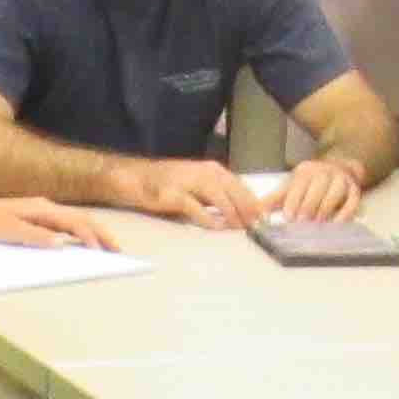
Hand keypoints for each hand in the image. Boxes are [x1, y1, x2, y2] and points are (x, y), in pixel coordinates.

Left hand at [0, 198, 119, 250]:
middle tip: (119, 251)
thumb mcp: (10, 231)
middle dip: (102, 234)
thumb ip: (36, 237)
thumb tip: (62, 243)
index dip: (91, 237)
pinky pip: (66, 226)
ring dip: (94, 234)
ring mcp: (43, 212)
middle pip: (82, 219)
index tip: (102, 252)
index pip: (75, 222)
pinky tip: (84, 245)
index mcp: (43, 209)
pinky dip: (80, 235)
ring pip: (76, 221)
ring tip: (108, 249)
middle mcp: (46, 208)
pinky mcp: (38, 219)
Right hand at [114, 156, 258, 230]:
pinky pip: (195, 207)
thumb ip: (216, 195)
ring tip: (242, 228)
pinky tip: (216, 228)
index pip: (240, 186)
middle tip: (259, 226)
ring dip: (233, 213)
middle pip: (234, 191)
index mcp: (212, 170)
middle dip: (248, 209)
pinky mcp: (173, 194)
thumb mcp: (196, 185)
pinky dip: (207, 218)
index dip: (253, 202)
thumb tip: (238, 212)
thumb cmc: (166, 184)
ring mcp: (188, 181)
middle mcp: (204, 172)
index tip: (264, 218)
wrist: (134, 177)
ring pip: (219, 196)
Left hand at [266, 154, 366, 222]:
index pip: (299, 184)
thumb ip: (275, 199)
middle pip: (318, 186)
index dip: (293, 200)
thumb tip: (257, 213)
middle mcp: (325, 172)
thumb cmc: (310, 184)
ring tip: (318, 223)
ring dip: (326, 208)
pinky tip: (337, 224)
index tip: (288, 215)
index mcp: (307, 171)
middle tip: (302, 221)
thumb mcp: (291, 186)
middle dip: (309, 205)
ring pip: (335, 192)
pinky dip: (346, 213)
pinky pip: (352, 201)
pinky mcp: (355, 190)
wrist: (339, 169)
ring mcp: (342, 180)